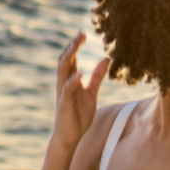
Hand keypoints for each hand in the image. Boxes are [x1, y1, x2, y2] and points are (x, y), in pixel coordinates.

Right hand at [53, 31, 108, 151]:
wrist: (70, 137)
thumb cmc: (78, 116)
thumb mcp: (91, 93)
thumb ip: (97, 77)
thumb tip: (106, 59)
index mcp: (70, 80)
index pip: (71, 58)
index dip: (76, 45)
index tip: (83, 32)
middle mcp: (64, 84)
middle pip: (65, 60)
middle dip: (72, 46)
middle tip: (81, 33)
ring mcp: (63, 93)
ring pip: (62, 71)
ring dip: (69, 57)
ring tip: (76, 45)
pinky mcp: (64, 104)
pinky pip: (67, 90)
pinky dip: (73, 81)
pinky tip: (80, 73)